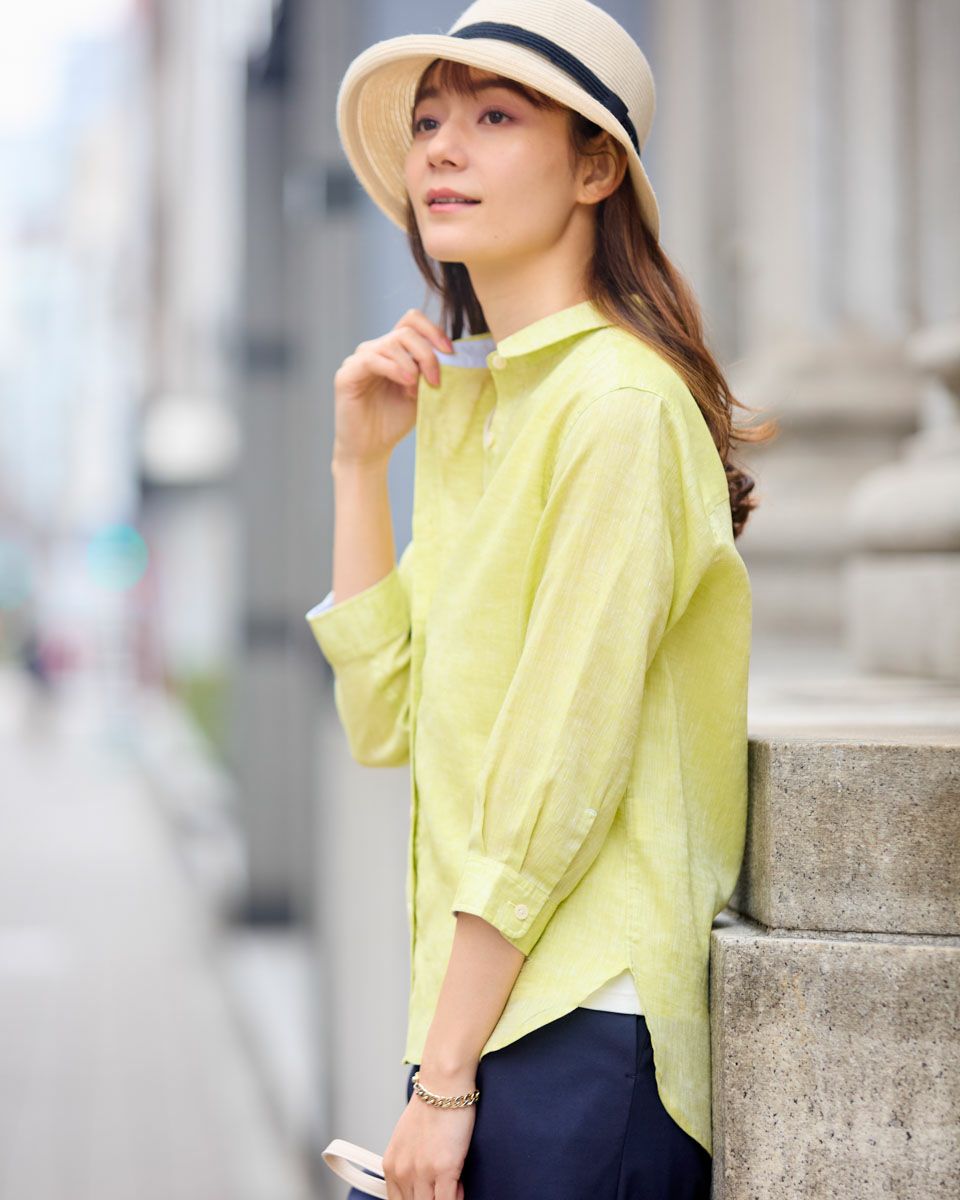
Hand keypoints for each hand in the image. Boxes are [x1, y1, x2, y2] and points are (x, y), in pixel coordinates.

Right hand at [333, 308, 452, 468]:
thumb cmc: (395, 421)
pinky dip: (394, 368)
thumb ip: (430, 371)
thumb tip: (451, 354)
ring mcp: (359, 359)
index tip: (450, 353)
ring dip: (412, 365)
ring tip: (416, 390)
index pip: (412, 321)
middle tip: (436, 381)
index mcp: (393, 350)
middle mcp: (375, 349)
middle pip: (406, 331)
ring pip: (391, 343)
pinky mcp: (347, 374)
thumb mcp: (421, 392)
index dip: (433, 330)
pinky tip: (406, 384)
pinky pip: (372, 359)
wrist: (371, 449)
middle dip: (427, 353)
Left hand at [381, 1069, 476, 1199]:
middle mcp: (402, 1172)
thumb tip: (420, 1185)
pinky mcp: (443, 1169)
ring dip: (444, 1198)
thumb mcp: (406, 1141)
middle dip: (430, 1198)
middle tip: (441, 1187)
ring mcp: (422, 1172)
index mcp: (391, 1165)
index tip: (427, 1194)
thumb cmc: (430, 1107)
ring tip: (452, 1183)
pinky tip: (459, 1184)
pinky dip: (456, 1197)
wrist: (443, 1086)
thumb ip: (408, 1165)